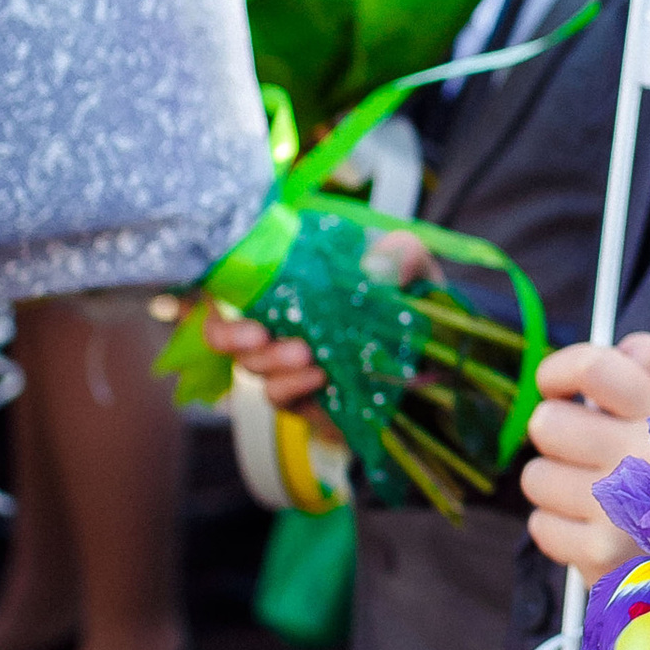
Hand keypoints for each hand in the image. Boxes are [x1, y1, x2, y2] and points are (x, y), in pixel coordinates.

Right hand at [192, 228, 430, 415]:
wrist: (438, 353)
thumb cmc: (409, 297)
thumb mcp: (411, 263)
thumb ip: (400, 253)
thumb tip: (375, 266)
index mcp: (288, 280)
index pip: (230, 283)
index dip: (211, 290)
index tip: (216, 295)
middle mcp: (277, 320)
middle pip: (225, 331)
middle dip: (229, 335)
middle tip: (257, 335)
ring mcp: (287, 360)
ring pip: (250, 365)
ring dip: (268, 361)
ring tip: (302, 354)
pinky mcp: (303, 396)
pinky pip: (278, 396)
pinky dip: (290, 386)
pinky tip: (316, 377)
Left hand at [521, 332, 649, 577]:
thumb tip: (622, 346)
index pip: (595, 367)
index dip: (560, 370)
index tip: (554, 386)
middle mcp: (643, 457)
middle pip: (547, 422)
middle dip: (555, 437)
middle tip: (580, 454)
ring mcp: (618, 508)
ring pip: (535, 476)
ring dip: (555, 488)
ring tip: (593, 500)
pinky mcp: (598, 555)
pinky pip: (540, 526)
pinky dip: (559, 531)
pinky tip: (593, 534)